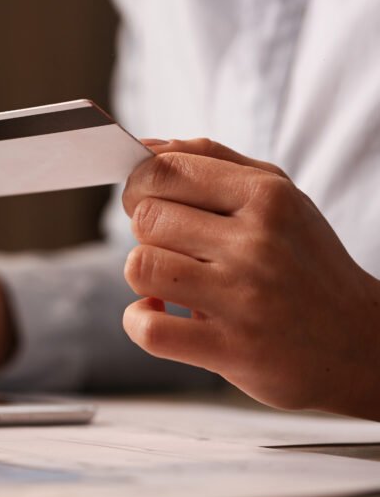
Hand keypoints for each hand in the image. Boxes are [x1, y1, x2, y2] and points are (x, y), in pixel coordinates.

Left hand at [122, 138, 379, 418]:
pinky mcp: (231, 349)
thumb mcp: (277, 198)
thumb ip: (210, 162)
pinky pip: (149, 328)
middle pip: (146, 218)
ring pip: (140, 267)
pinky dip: (139, 322)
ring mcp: (244, 297)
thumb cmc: (303, 263)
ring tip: (171, 283)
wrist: (359, 343)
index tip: (146, 203)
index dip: (139, 187)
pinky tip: (163, 315)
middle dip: (147, 234)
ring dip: (144, 277)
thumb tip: (146, 148)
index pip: (164, 170)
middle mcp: (257, 243)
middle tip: (173, 249)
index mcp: (267, 196)